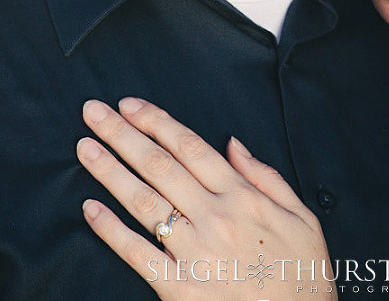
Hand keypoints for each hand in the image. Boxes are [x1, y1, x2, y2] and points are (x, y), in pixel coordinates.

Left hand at [77, 98, 331, 299]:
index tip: (130, 106)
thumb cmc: (303, 278)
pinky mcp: (178, 287)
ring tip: (85, 148)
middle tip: (93, 112)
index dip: (156, 122)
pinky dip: (110, 230)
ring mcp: (193, 252)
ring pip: (142, 201)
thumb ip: (266, 176)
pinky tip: (90, 209)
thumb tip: (233, 145)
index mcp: (242, 195)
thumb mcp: (302, 217)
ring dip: (109, 170)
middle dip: (122, 134)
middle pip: (158, 165)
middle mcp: (213, 216)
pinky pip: (137, 254)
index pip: (189, 146)